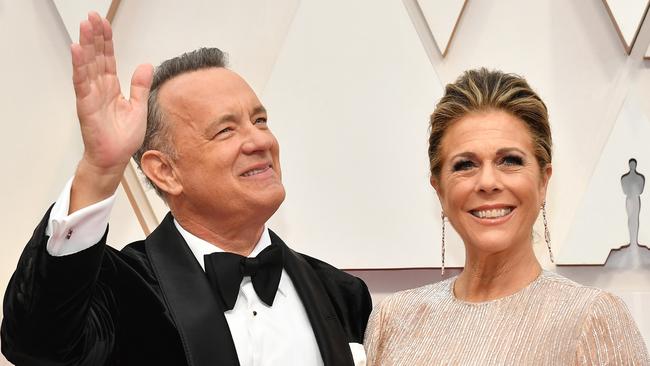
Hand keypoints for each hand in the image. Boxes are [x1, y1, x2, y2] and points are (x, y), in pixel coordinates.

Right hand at [69, 12, 152, 212]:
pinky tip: (78, 51)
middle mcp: (99, 88)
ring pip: (88, 65)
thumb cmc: (123, 138)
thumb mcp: (139, 108)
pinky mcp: (86, 104)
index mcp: (112, 88)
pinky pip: (82, 82)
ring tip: (85, 27)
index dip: (106, 41)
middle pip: (96, 57)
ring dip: (86, 45)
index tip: (104, 24)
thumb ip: (140, 86)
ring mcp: (91, 95)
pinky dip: (79, 66)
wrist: (115, 159)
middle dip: (94, 37)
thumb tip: (146, 66)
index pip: (107, 59)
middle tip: (92, 17)